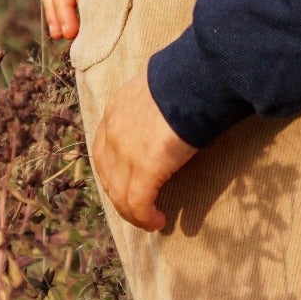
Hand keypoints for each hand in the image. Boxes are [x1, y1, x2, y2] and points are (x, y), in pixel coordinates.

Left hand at [93, 72, 196, 232]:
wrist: (196, 78)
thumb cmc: (188, 79)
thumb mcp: (159, 89)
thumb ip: (154, 107)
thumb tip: (171, 114)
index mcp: (116, 110)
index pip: (104, 150)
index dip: (114, 173)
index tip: (129, 184)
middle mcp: (113, 131)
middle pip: (108, 176)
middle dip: (121, 197)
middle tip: (139, 209)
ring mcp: (126, 151)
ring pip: (120, 194)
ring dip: (133, 213)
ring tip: (150, 220)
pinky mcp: (145, 168)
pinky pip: (138, 203)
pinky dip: (145, 217)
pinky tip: (158, 221)